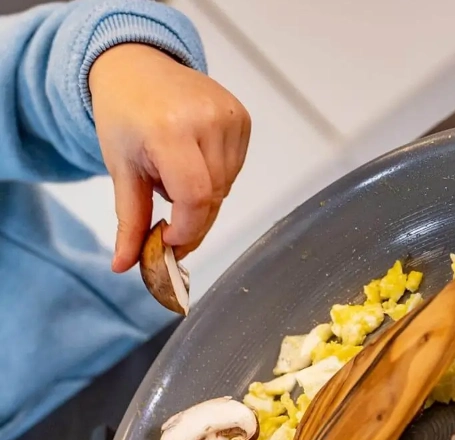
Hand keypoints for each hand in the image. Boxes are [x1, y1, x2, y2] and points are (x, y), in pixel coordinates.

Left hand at [89, 44, 250, 272]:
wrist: (137, 66)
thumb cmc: (124, 115)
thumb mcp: (120, 168)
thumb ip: (129, 220)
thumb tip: (125, 266)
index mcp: (169, 130)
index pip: (194, 196)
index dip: (187, 229)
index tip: (169, 240)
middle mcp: (206, 119)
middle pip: (213, 196)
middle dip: (192, 218)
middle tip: (168, 220)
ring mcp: (230, 116)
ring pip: (227, 186)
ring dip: (203, 196)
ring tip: (176, 173)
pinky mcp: (243, 117)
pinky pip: (236, 168)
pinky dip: (216, 176)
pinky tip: (194, 160)